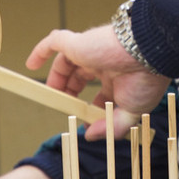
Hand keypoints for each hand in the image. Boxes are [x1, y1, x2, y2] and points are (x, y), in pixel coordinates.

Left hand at [26, 24, 169, 139]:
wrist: (148, 52)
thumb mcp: (133, 112)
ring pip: (66, 62)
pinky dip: (41, 51)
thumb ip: (111, 126)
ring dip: (56, 78)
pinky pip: (54, 42)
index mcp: (120, 77)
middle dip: (71, 92)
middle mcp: (104, 63)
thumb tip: (90, 137)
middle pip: (80, 77)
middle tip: (64, 106)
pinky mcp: (78, 42)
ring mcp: (90, 51)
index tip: (86, 122)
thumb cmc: (146, 79)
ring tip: (49, 94)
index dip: (90, 107)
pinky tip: (31, 64)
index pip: (101, 92)